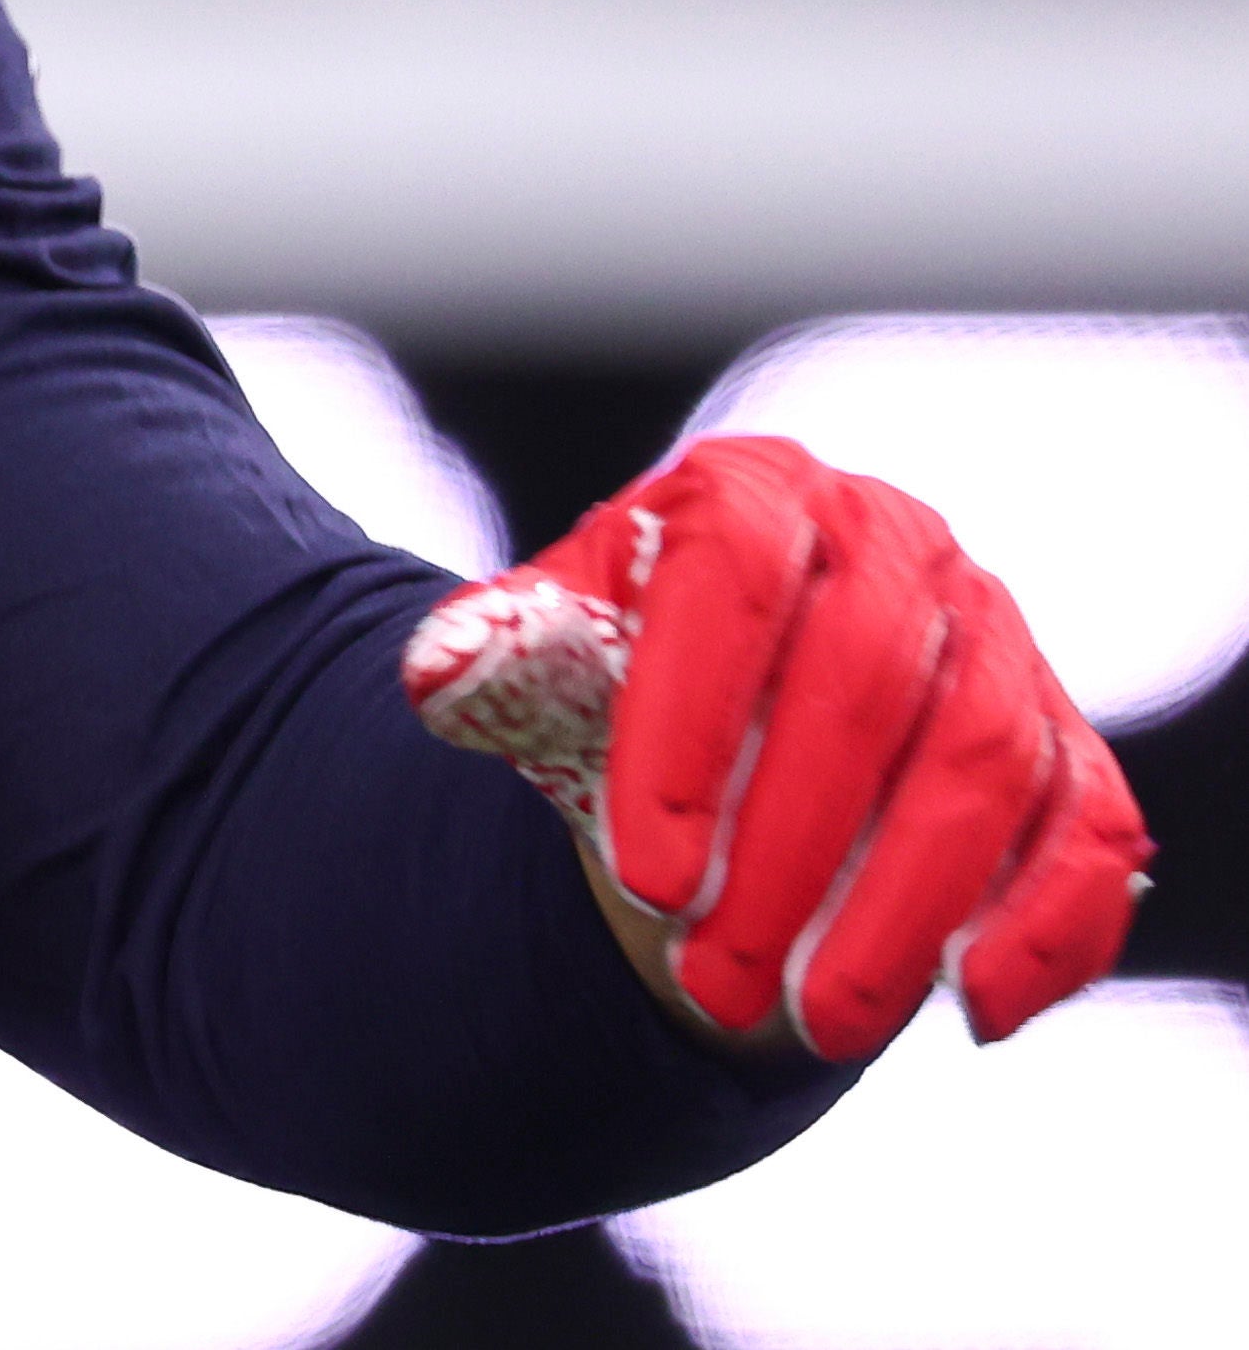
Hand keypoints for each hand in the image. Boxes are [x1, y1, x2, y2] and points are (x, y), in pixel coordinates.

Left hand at [405, 433, 1151, 1064]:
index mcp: (754, 492)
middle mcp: (892, 541)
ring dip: (901, 911)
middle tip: (708, 983)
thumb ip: (506, 658)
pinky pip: (1086, 829)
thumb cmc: (636, 675)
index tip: (647, 874)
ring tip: (813, 1027)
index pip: (733, 582)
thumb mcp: (558, 657)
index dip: (691, 730)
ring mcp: (994, 636)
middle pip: (864, 688)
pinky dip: (1044, 923)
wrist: (735, 714)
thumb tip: (433, 673)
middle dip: (787, 855)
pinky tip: (971, 1012)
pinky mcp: (1062, 740)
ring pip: (979, 766)